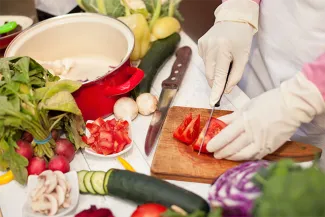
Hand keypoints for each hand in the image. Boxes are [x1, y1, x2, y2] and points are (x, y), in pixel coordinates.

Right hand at [198, 22, 253, 105]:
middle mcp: (210, 47)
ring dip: (215, 70)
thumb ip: (236, 75)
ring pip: (207, 68)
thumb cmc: (241, 38)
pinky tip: (218, 53)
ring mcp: (203, 45)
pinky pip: (205, 60)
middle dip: (216, 81)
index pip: (219, 75)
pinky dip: (211, 62)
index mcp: (223, 49)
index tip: (213, 102)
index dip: (216, 90)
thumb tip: (226, 90)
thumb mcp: (244, 57)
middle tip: (225, 81)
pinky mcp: (200, 44)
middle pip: (210, 74)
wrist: (233, 18)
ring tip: (224, 59)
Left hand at [206, 72, 324, 159]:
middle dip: (221, 152)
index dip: (216, 143)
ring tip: (223, 156)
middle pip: (233, 147)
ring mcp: (263, 142)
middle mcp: (253, 133)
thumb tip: (217, 122)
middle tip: (214, 154)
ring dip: (231, 157)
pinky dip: (245, 157)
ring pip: (243, 154)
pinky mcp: (270, 147)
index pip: (227, 135)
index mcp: (246, 120)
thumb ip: (231, 117)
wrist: (292, 106)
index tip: (208, 147)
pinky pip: (255, 156)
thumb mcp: (246, 106)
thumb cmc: (269, 102)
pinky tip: (238, 156)